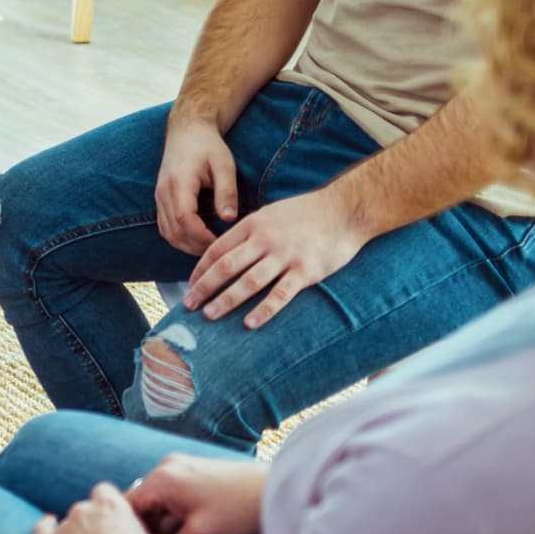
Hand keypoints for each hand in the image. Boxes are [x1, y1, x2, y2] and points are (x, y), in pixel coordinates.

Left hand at [33, 483, 164, 533]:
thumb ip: (135, 533)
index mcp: (111, 505)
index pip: (104, 492)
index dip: (107, 508)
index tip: (111, 522)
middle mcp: (84, 511)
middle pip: (85, 511)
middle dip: (91, 527)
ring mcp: (63, 528)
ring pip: (67, 526)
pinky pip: (41, 532)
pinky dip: (45, 529)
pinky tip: (47, 525)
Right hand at [124, 453, 269, 533]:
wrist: (275, 490)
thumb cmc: (239, 509)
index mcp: (162, 478)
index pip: (128, 505)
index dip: (128, 532)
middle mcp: (166, 467)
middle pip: (142, 503)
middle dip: (147, 529)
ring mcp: (181, 468)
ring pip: (158, 502)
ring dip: (162, 525)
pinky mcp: (194, 473)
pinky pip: (172, 496)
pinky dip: (173, 515)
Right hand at [155, 114, 238, 254]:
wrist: (187, 131)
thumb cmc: (208, 146)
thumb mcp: (224, 164)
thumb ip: (226, 191)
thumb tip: (229, 219)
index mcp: (179, 182)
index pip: (185, 218)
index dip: (201, 236)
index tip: (220, 243)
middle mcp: (164, 191)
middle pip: (174, 230)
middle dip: (195, 246)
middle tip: (219, 252)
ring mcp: (159, 196)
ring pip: (167, 232)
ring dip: (186, 245)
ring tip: (210, 249)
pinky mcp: (160, 199)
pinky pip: (165, 226)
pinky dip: (179, 238)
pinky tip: (198, 240)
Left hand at [182, 185, 365, 327]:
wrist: (345, 210)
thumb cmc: (305, 213)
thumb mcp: (269, 214)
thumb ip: (248, 232)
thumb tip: (225, 252)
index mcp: (252, 224)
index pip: (217, 249)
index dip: (200, 269)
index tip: (190, 285)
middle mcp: (264, 240)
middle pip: (226, 267)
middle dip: (205, 287)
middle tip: (189, 305)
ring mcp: (285, 256)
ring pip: (248, 282)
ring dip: (226, 300)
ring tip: (210, 315)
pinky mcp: (306, 271)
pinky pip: (280, 294)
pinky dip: (263, 310)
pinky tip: (249, 323)